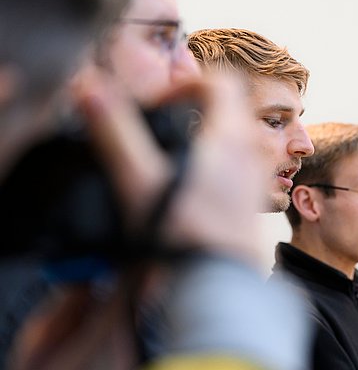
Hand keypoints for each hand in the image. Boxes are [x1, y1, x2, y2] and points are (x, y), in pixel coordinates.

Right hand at [72, 63, 265, 263]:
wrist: (217, 286)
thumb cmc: (184, 235)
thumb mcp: (140, 180)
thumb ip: (115, 133)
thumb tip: (89, 88)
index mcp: (230, 138)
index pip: (221, 83)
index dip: (188, 83)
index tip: (161, 103)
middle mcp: (250, 154)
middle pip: (229, 110)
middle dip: (196, 109)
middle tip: (163, 126)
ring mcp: (256, 179)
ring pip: (235, 140)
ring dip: (206, 137)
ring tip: (172, 158)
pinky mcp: (251, 203)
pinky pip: (237, 168)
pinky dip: (215, 165)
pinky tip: (189, 190)